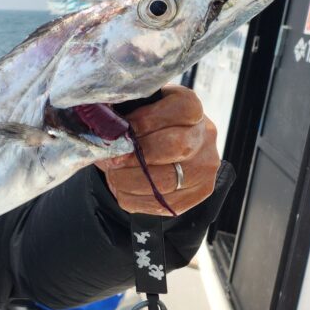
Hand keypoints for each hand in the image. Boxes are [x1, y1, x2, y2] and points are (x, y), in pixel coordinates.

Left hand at [95, 85, 219, 215]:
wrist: (161, 144)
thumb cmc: (144, 123)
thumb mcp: (136, 107)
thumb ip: (123, 112)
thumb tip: (103, 129)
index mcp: (191, 106)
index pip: (179, 110)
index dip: (146, 120)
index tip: (121, 129)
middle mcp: (205, 135)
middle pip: (175, 146)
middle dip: (137, 155)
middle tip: (112, 159)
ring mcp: (205, 166)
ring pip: (167, 180)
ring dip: (131, 180)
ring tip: (113, 175)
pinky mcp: (199, 192)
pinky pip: (165, 203)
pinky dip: (136, 199)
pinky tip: (122, 190)